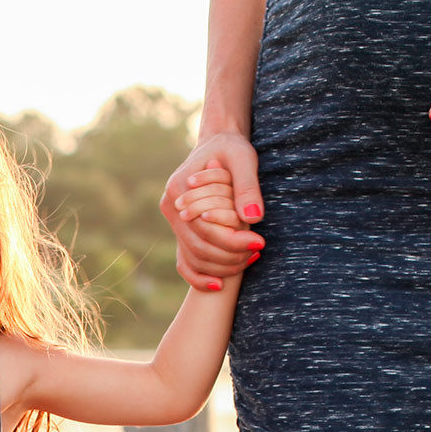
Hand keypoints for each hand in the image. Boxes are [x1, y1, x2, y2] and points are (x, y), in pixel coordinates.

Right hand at [160, 131, 266, 290]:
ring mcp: (173, 221)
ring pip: (192, 257)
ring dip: (221, 266)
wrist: (218, 146)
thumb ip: (247, 187)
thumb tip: (254, 218)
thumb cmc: (232, 149)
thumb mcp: (244, 159)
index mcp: (179, 188)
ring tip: (250, 260)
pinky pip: (185, 261)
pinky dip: (200, 276)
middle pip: (197, 245)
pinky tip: (220, 284)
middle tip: (258, 252)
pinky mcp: (180, 231)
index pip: (204, 226)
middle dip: (229, 255)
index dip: (232, 239)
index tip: (260, 242)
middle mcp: (170, 207)